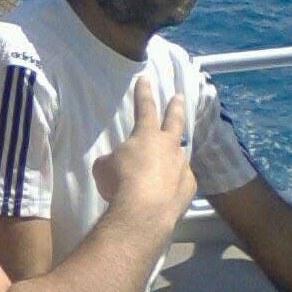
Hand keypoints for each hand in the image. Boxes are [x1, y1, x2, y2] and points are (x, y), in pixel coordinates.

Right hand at [92, 79, 195, 221]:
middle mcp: (168, 147)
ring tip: (169, 159)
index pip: (145, 108)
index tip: (146, 79)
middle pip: (174, 121)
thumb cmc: (119, 183)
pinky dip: (174, 182)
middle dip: (176, 107)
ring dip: (173, 154)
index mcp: (146, 136)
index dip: (143, 93)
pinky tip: (167, 190)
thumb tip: (117, 164)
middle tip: (179, 97)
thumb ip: (113, 160)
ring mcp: (181, 167)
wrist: (142, 212)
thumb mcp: (103, 167)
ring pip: (179, 155)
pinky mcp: (188, 188)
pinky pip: (180, 181)